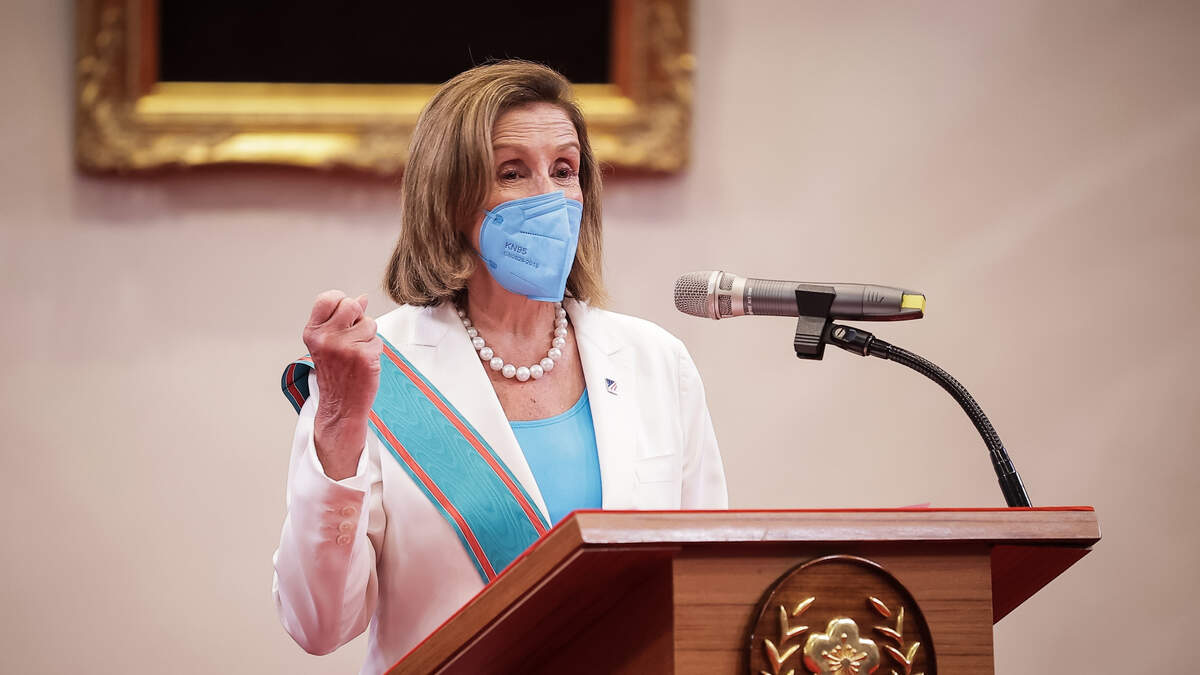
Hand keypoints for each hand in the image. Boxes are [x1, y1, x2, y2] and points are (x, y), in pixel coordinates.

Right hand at [303, 291, 381, 479]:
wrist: (341, 406)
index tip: (345, 315)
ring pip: (369, 323)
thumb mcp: (328, 343)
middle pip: (352, 305)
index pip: (328, 298)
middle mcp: (326, 338)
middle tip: (352, 337)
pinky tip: (364, 364)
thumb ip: (341, 320)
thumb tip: (361, 298)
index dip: (341, 302)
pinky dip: (375, 351)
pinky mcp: (364, 356)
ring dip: (368, 337)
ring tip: (356, 354)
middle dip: (358, 318)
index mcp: (313, 332)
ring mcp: (345, 347)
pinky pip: (378, 341)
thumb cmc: (336, 374)